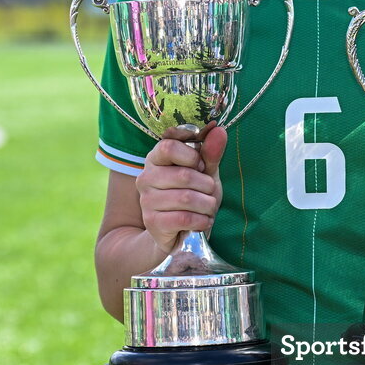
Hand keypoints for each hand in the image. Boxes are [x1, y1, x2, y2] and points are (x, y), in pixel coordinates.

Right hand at [135, 124, 227, 254]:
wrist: (179, 233)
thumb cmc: (193, 196)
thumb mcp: (205, 173)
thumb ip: (210, 153)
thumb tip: (219, 130)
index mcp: (156, 159)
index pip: (169, 146)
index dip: (193, 156)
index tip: (200, 166)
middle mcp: (146, 177)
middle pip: (184, 174)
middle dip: (207, 186)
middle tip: (209, 193)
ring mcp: (146, 200)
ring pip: (186, 198)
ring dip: (207, 205)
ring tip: (207, 208)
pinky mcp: (152, 222)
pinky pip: (185, 218)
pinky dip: (202, 221)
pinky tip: (202, 221)